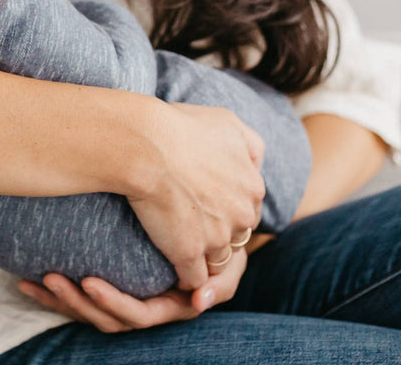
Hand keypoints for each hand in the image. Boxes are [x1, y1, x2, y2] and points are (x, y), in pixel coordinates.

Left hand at [18, 247, 247, 332]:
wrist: (201, 228)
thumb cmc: (218, 245)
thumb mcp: (230, 261)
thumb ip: (222, 280)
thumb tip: (199, 301)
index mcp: (170, 305)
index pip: (139, 313)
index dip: (113, 303)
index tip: (89, 282)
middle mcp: (144, 308)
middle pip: (106, 318)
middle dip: (77, 302)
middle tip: (54, 278)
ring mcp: (123, 300)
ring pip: (88, 311)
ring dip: (60, 300)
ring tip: (36, 280)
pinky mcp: (105, 290)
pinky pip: (76, 298)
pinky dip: (50, 294)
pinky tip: (26, 280)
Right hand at [128, 102, 264, 290]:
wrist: (146, 145)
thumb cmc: (180, 127)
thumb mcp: (227, 121)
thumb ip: (249, 143)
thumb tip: (254, 160)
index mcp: (252, 186)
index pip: (247, 208)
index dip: (226, 207)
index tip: (205, 202)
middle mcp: (241, 215)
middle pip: (236, 236)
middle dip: (219, 233)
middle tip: (192, 222)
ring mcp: (216, 237)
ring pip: (218, 260)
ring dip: (203, 257)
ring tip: (180, 245)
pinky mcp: (188, 253)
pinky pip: (193, 278)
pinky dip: (185, 277)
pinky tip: (171, 264)